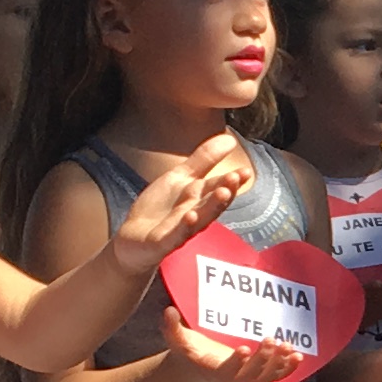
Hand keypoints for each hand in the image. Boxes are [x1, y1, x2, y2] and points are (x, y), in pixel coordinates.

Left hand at [107, 136, 254, 268]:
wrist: (134, 241)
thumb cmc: (161, 209)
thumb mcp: (179, 178)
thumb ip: (204, 160)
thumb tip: (230, 139)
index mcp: (198, 198)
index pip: (219, 187)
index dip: (233, 180)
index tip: (247, 171)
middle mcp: (194, 213)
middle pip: (212, 203)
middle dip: (225, 192)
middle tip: (235, 178)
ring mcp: (180, 229)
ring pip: (200, 219)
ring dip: (212, 207)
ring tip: (222, 193)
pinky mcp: (163, 242)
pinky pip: (176, 235)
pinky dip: (184, 227)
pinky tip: (190, 215)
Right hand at [164, 324, 306, 381]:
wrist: (196, 364)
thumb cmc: (187, 349)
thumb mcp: (176, 338)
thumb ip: (171, 326)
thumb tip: (169, 311)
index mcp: (214, 370)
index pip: (227, 370)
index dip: (237, 362)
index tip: (244, 348)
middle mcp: (233, 378)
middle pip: (252, 374)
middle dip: (263, 359)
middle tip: (270, 340)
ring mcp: (247, 378)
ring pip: (267, 377)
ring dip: (280, 364)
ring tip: (289, 347)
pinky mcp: (258, 375)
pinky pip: (276, 376)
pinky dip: (289, 368)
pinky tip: (298, 356)